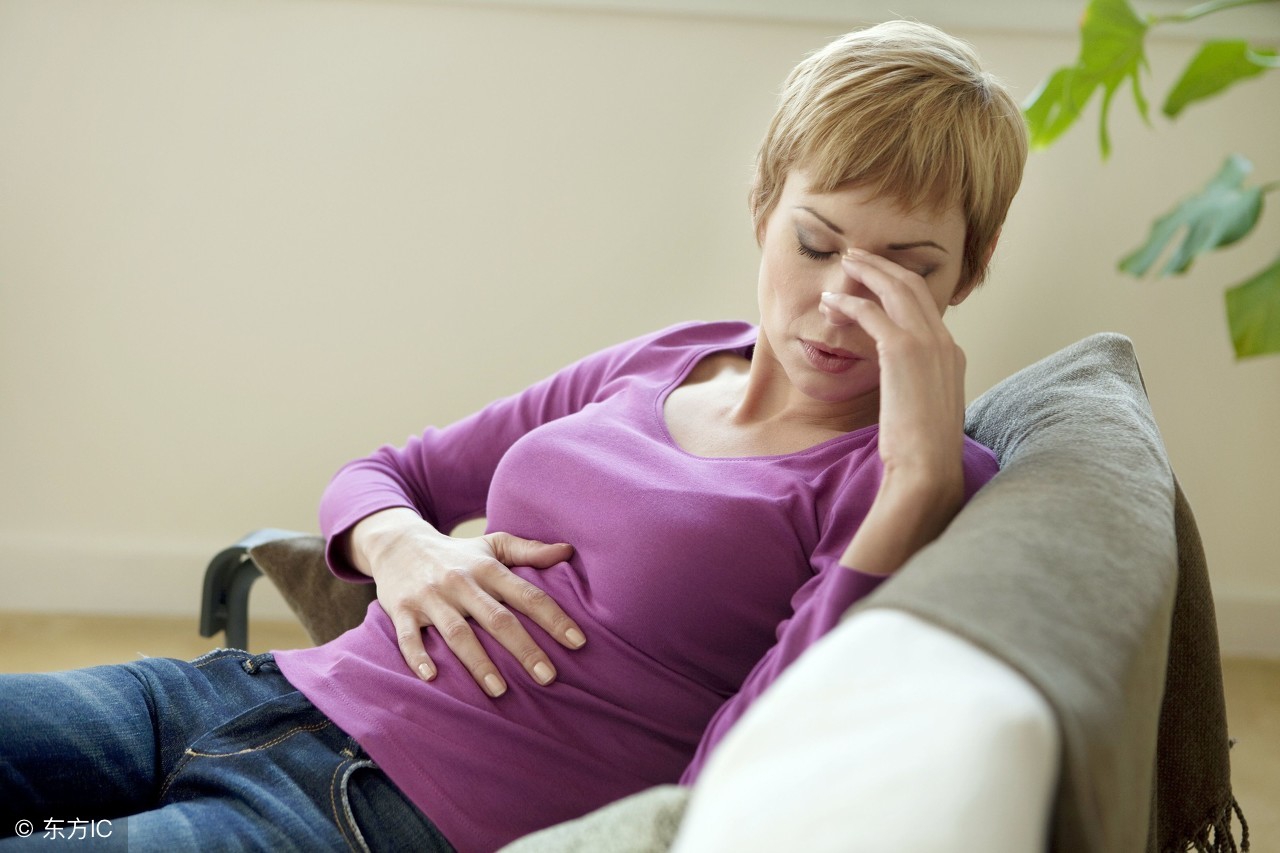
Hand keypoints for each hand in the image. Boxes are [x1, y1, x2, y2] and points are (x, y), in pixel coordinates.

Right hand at [349, 508, 584, 696]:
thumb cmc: (456, 553)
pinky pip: (408, 636)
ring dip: (478, 662)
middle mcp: (460, 582)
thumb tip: (568, 552)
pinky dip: (418, 657)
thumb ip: (529, 550)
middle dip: (524, 649)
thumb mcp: (492, 544)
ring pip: (457, 633)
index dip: (554, 618)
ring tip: (500, 690)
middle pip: (497, 619)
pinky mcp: (401, 610)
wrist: (397, 543)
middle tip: (548, 677)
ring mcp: (430, 597)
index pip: (526, 594)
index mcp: (487, 568)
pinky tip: (432, 678)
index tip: (578, 642)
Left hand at [820, 249, 967, 572]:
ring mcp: (928, 343)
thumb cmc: (922, 453)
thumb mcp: (926, 411)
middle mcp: (945, 342)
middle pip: (914, 286)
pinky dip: (850, 303)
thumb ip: (918, 388)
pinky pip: (872, 313)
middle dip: (884, 267)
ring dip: (867, 273)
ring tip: (844, 265)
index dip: (899, 286)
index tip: (876, 278)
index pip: (927, 307)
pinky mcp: (903, 351)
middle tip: (857, 257)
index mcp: (953, 355)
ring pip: (896, 289)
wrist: (929, 470)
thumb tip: (903, 388)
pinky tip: (831, 303)